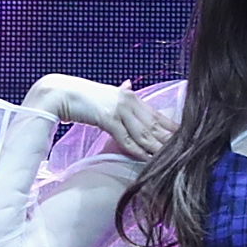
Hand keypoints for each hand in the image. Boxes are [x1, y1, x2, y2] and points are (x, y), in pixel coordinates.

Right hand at [24, 75, 176, 159]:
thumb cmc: (80, 95)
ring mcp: (118, 110)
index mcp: (129, 96)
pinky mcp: (107, 119)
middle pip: (155, 125)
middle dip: (170, 141)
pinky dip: (138, 151)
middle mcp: (128, 101)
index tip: (187, 138)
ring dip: (158, 149)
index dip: (172, 127)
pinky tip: (147, 160)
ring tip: (171, 161)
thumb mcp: (104, 93)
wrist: (59, 92)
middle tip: (186, 154)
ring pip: (144, 134)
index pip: (156, 114)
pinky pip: (126, 139)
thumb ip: (119, 93)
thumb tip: (128, 85)